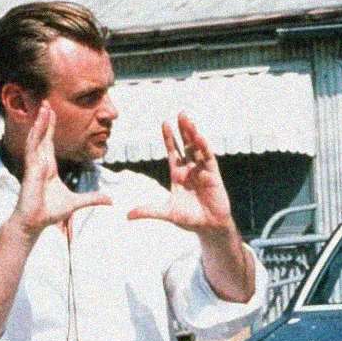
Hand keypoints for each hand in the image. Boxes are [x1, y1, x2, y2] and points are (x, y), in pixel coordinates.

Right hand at [13, 102, 111, 234]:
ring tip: (43, 107)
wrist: (35, 222)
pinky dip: (35, 136)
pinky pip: (32, 150)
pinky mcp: (31, 171)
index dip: (50, 127)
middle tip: (46, 102)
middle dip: (44, 119)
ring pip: (36, 139)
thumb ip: (93, 198)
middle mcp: (40, 163)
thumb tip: (110, 200)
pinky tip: (38, 125)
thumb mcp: (77, 203)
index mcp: (49, 167)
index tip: (52, 113)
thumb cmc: (50, 212)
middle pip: (42, 136)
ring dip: (39, 123)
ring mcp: (34, 166)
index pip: (49, 142)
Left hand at [127, 112, 233, 234]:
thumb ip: (149, 211)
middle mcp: (191, 170)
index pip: (173, 151)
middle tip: (181, 113)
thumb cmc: (190, 219)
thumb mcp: (166, 213)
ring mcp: (202, 171)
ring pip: (198, 149)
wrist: (208, 227)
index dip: (169, 138)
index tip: (165, 123)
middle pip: (186, 145)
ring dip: (194, 134)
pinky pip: (209, 159)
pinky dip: (205, 148)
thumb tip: (127, 215)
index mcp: (178, 174)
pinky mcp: (213, 176)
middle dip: (184, 130)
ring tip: (189, 121)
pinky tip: (200, 138)